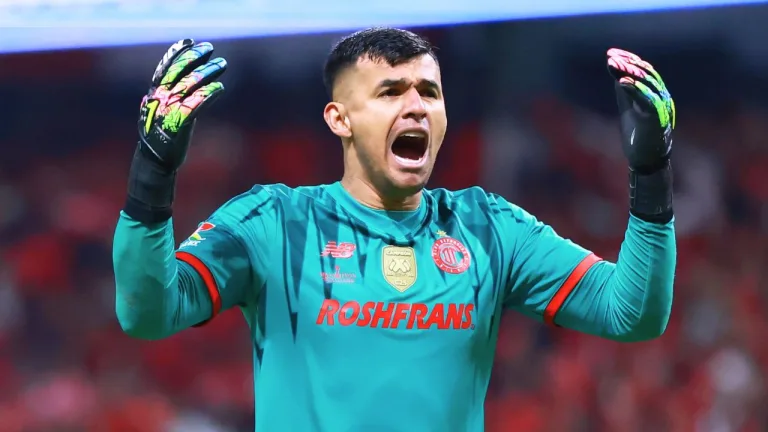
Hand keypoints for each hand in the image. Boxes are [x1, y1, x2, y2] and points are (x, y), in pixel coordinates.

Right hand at [138, 39, 226, 171]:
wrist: (154, 161)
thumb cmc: (161, 136)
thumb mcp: (160, 112)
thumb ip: (168, 97)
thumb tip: (179, 83)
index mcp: (154, 95)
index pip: (165, 68)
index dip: (177, 53)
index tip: (189, 41)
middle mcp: (160, 99)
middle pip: (178, 71)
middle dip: (195, 57)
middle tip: (210, 48)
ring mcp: (168, 109)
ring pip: (190, 84)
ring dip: (208, 72)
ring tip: (222, 64)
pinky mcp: (179, 122)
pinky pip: (197, 103)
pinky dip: (210, 93)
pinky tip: (220, 87)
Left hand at [607, 48, 674, 171]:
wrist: (646, 158)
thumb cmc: (637, 132)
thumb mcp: (628, 105)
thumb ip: (625, 89)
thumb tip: (615, 68)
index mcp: (655, 92)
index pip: (644, 70)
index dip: (628, 59)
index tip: (611, 53)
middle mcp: (661, 96)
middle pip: (646, 74)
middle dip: (627, 64)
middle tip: (611, 58)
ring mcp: (661, 107)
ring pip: (648, 84)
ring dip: (630, 73)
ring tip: (614, 65)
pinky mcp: (657, 119)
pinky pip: (648, 101)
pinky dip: (636, 90)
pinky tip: (622, 83)